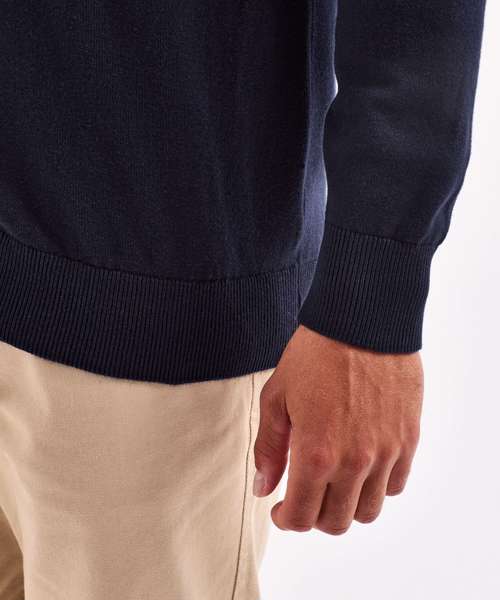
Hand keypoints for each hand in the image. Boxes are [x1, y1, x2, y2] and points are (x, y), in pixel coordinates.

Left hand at [253, 324, 423, 534]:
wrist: (361, 322)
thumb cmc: (313, 355)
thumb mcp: (277, 398)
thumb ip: (269, 449)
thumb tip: (263, 488)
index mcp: (315, 454)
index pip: (301, 517)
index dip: (286, 520)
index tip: (281, 509)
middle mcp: (354, 462)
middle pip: (336, 522)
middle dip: (313, 516)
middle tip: (304, 495)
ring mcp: (386, 453)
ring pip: (368, 511)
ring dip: (346, 505)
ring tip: (333, 482)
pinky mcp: (408, 438)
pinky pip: (396, 484)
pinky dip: (377, 486)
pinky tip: (361, 465)